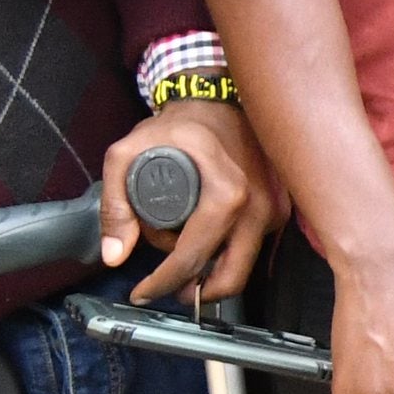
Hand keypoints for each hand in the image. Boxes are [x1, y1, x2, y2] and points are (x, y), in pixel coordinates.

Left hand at [93, 94, 270, 304]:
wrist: (219, 102)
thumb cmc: (179, 126)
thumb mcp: (127, 155)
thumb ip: (115, 204)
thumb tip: (115, 255)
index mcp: (227, 195)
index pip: (193, 257)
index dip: (161, 282)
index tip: (141, 291)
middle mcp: (259, 208)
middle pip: (230, 276)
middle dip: (194, 290)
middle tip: (166, 288)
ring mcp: (274, 210)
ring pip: (243, 267)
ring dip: (210, 273)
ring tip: (181, 258)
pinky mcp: (279, 210)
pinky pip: (252, 248)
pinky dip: (226, 254)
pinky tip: (204, 242)